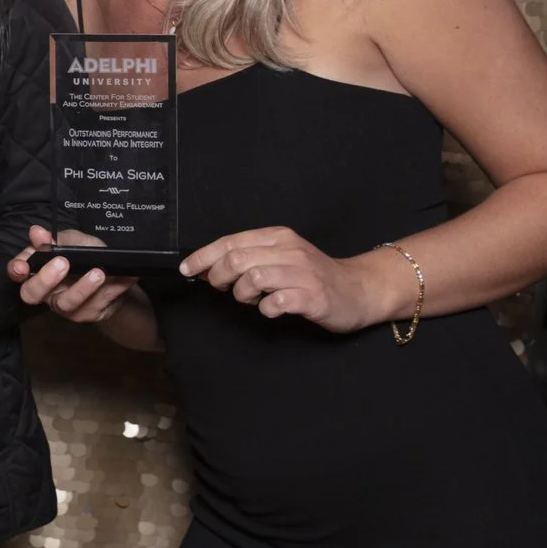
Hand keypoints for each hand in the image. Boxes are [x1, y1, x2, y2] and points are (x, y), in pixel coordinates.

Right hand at [12, 225, 137, 323]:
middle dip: (45, 280)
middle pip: (32, 294)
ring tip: (98, 273)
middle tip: (62, 263)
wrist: (115, 275)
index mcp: (38, 271)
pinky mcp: (87, 313)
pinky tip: (124, 277)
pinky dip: (113, 288)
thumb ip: (55, 239)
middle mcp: (47, 292)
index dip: (16, 271)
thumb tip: (36, 232)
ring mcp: (66, 306)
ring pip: (67, 303)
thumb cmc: (86, 255)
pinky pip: (98, 303)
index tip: (21, 266)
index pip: (18, 274)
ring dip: (82, 288)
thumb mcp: (73, 241)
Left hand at [183, 227, 392, 333]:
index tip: (186, 269)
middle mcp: (290, 250)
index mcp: (278, 237)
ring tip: (250, 299)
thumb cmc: (313, 276)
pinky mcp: (314, 296)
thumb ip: (248, 259)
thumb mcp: (280, 258)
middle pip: (237, 259)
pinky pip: (277, 302)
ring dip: (242, 293)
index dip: (203, 256)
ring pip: (254, 277)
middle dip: (218, 276)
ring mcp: (303, 273)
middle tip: (220, 288)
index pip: (230, 242)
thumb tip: (205, 268)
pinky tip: (270, 310)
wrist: (360, 289)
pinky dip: (266, 309)